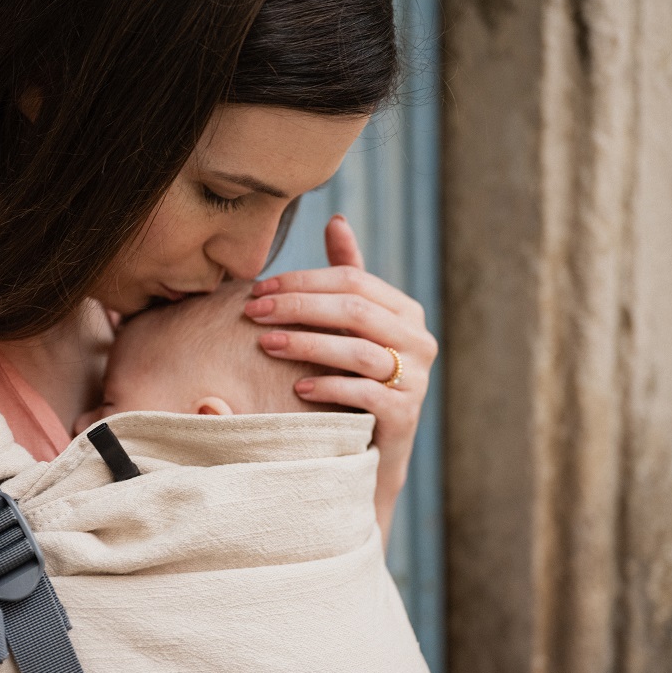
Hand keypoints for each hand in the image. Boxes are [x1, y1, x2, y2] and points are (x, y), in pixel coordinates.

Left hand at [244, 215, 437, 545]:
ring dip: (307, 345)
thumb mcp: (349, 327)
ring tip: (266, 345)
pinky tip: (295, 389)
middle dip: (298, 307)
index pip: (351, 280)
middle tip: (253, 312)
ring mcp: (416, 380)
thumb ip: (346, 276)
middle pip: (354, 309)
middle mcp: (419, 341)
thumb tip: (336, 219)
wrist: (368, 453)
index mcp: (404, 312)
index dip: (302, 281)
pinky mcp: (405, 416)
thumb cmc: (352, 380)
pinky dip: (327, 387)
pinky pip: (364, 394)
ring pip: (358, 350)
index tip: (259, 289)